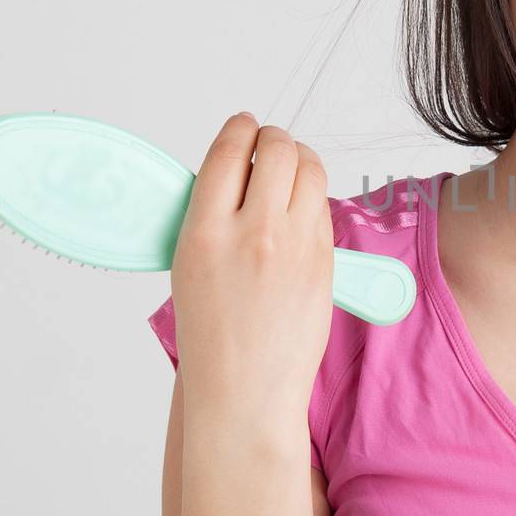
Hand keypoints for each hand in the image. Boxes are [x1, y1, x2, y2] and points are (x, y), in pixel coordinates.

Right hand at [168, 112, 335, 438]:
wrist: (245, 390)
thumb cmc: (211, 335)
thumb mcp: (189, 266)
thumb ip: (211, 214)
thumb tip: (235, 172)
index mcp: (205, 233)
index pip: (229, 152)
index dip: (240, 128)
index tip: (243, 125)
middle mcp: (254, 233)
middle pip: (278, 150)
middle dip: (274, 138)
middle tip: (268, 144)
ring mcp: (296, 246)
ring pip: (310, 170)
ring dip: (300, 158)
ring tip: (289, 167)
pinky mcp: (326, 261)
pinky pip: (324, 206)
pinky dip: (313, 194)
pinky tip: (300, 204)